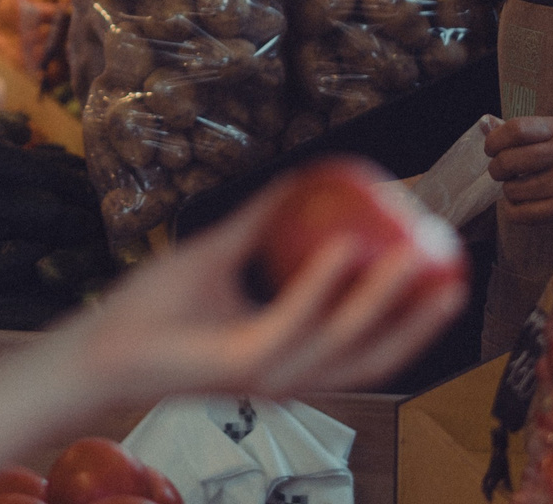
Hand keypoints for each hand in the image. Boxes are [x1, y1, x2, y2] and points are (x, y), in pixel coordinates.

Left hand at [60, 181, 465, 405]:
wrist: (100, 343)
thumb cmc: (153, 308)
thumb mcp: (220, 255)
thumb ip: (260, 223)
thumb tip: (300, 178)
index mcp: (292, 358)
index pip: (368, 346)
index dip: (413, 318)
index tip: (446, 274)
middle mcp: (290, 375)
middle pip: (375, 355)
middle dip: (421, 318)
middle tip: (452, 270)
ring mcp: (269, 374)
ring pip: (344, 341)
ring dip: (384, 297)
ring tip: (412, 253)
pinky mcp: (242, 366)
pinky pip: (293, 321)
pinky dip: (322, 285)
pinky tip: (343, 248)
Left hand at [485, 116, 552, 224]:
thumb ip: (522, 130)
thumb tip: (485, 124)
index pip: (514, 129)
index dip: (494, 140)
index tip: (492, 148)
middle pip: (508, 161)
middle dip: (497, 168)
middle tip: (502, 170)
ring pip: (512, 189)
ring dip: (509, 189)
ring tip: (521, 185)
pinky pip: (521, 214)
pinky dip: (513, 210)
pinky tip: (523, 202)